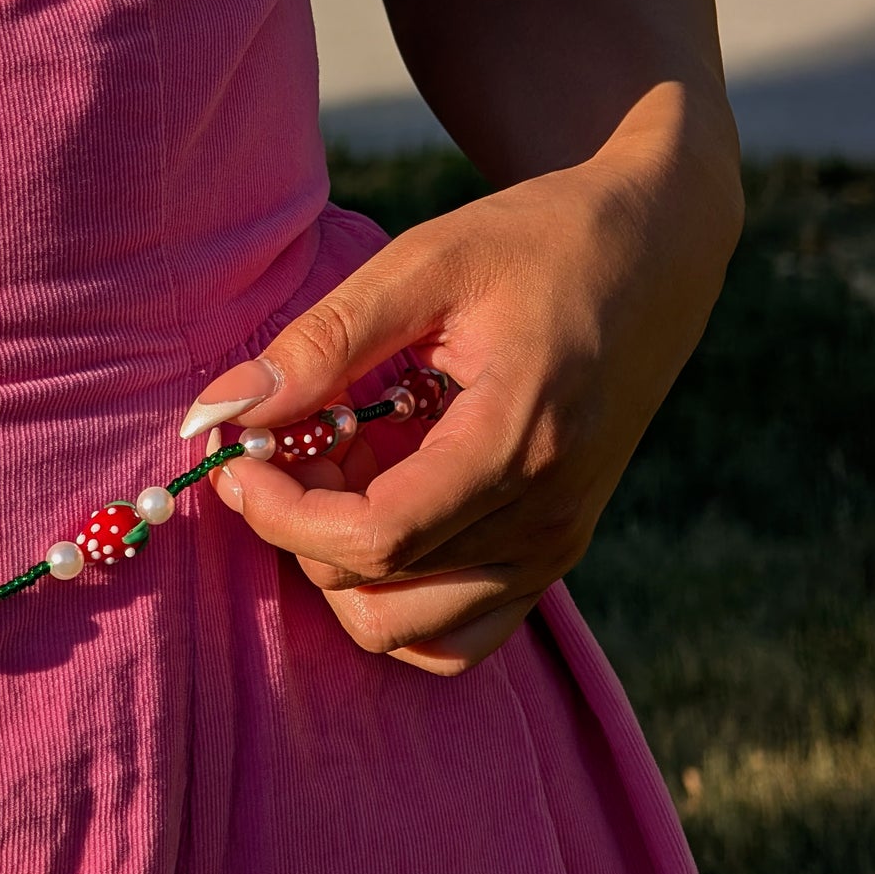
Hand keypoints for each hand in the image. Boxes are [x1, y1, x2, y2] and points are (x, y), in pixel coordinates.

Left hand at [179, 124, 741, 673]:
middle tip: (290, 438)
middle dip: (301, 528)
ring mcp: (555, 551)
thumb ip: (322, 342)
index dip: (280, 512)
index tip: (235, 453)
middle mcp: (545, 522)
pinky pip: (453, 632)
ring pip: (405, 629)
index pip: (373, 539)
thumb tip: (219, 412)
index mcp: (517, 445)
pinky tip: (378, 501)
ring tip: (340, 465)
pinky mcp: (553, 555)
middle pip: (377, 593)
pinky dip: (394, 591)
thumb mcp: (426, 263)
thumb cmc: (540, 241)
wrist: (656, 250)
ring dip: (342, 564)